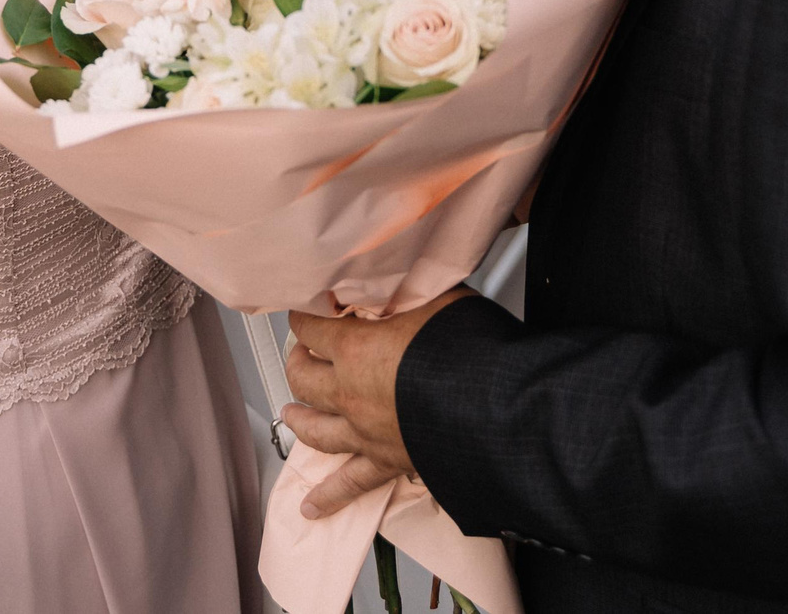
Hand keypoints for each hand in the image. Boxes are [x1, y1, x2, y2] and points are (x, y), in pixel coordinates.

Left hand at [280, 288, 470, 518]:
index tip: (306, 312)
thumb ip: (407, 292)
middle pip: (303, 378)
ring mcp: (365, 431)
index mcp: (356, 348)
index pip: (311, 328)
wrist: (496, 408)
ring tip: (292, 412)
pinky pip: (351, 483)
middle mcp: (350, 392)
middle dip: (298, 362)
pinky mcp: (386, 461)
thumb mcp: (436, 298)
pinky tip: (312, 506)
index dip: (305, 317)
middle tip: (301, 354)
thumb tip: (398, 280)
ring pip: (315, 428)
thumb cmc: (470, 350)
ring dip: (300, 418)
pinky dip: (329, 496)